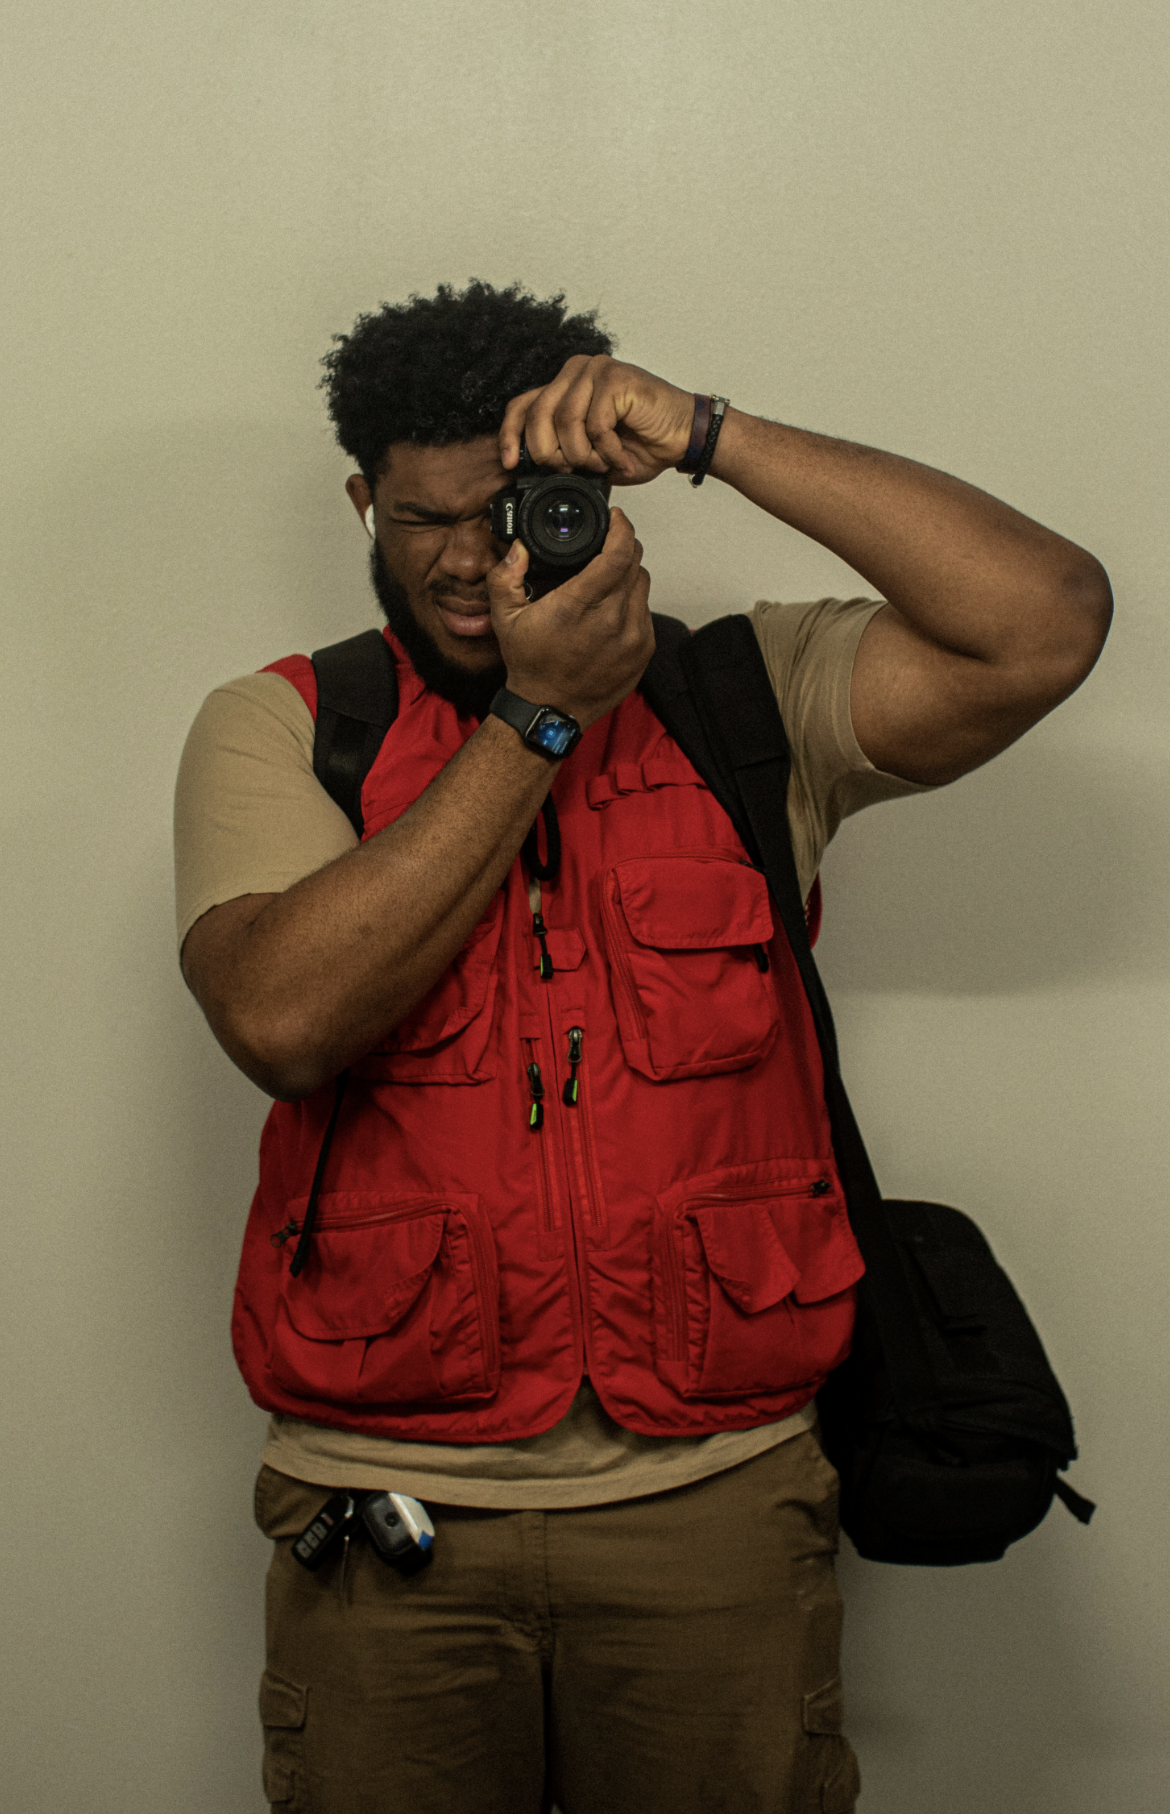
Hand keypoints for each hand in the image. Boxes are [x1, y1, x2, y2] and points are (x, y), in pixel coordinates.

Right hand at [485, 507, 654, 729]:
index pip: (616, 555)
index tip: (616, 518)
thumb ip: (505, 578)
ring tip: (607, 581)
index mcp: (577, 607)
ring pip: (643, 585)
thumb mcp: (505, 619)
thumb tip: (519, 548)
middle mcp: (611, 621)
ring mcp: (632, 638)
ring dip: (629, 575)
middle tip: (608, 547)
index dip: (621, 528)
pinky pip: (646, 612)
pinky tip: (612, 610)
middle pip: (635, 563)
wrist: (551, 710)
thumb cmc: (531, 666)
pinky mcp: (643, 651)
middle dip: (623, 548)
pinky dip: (633, 603)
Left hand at [499, 355, 694, 485]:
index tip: (511, 464)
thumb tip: (532, 470)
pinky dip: (606, 451)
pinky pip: (595, 424)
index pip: (522, 405)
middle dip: (550, 454)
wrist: (683, 438)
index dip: (510, 436)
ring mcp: (596, 370)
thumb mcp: (590, 454)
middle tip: (574, 471)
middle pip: (538, 414)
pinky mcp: (615, 378)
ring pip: (564, 421)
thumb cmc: (642, 444)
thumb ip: (562, 452)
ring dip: (582, 455)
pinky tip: (620, 458)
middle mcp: (576, 371)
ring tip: (602, 465)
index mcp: (565, 386)